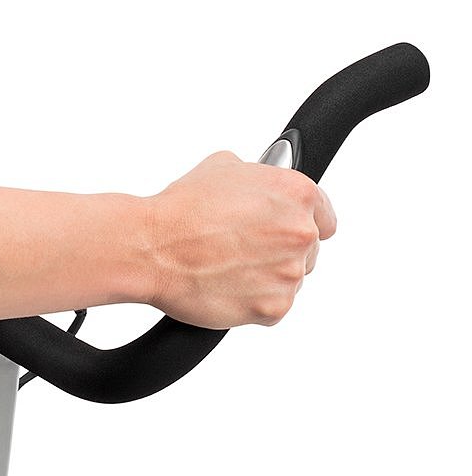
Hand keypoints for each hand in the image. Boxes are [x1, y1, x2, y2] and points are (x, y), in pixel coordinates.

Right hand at [142, 151, 336, 328]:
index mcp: (296, 194)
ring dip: (265, 277)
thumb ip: (257, 178)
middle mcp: (300, 232)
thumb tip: (260, 187)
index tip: (285, 231)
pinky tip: (225, 285)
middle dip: (278, 251)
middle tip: (242, 249)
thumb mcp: (222, 167)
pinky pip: (272, 307)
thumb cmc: (179, 210)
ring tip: (227, 267)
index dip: (301, 222)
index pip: (324, 217)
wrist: (151, 247)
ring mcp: (290, 273)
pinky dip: (251, 302)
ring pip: (289, 280)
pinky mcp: (274, 307)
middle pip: (307, 251)